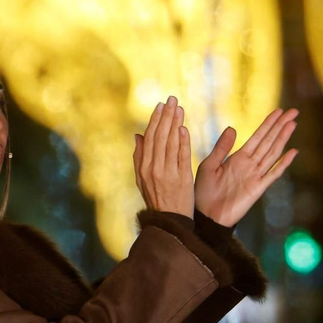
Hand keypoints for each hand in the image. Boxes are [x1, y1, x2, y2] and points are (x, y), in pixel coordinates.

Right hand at [133, 97, 193, 217]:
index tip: (160, 106)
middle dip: (166, 117)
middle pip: (160, 137)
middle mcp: (154, 169)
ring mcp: (168, 174)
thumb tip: (138, 135)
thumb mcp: (141, 180)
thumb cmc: (156, 199)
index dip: (155, 121)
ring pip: (171, 143)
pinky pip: (181, 156)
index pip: (150, 139)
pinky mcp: (182, 179)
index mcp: (143, 168)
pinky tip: (183, 128)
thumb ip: (139, 157)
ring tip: (178, 108)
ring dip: (175, 124)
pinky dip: (182, 141)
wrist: (169, 222)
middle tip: (171, 100)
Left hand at [193, 108, 298, 226]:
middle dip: (280, 126)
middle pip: (269, 141)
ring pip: (273, 153)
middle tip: (293, 111)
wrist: (206, 215)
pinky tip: (293, 152)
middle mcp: (250, 164)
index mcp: (238, 157)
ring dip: (283, 138)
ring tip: (293, 124)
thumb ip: (221, 148)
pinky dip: (283, 163)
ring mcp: (255, 176)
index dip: (268, 124)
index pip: (257, 137)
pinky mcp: (258, 189)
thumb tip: (233, 128)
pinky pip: (273, 174)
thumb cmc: (204, 192)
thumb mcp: (209, 165)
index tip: (279, 111)